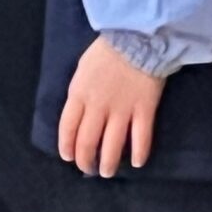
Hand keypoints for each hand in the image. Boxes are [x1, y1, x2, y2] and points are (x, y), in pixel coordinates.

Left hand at [57, 36, 167, 176]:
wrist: (138, 39)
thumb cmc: (107, 52)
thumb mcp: (83, 69)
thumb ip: (79, 93)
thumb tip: (79, 114)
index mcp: (79, 94)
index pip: (67, 128)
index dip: (67, 146)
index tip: (69, 157)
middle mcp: (98, 106)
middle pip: (87, 142)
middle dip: (86, 160)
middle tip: (89, 169)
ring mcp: (122, 109)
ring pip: (112, 145)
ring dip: (109, 163)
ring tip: (108, 172)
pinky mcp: (144, 110)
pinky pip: (141, 138)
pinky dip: (139, 153)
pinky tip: (137, 163)